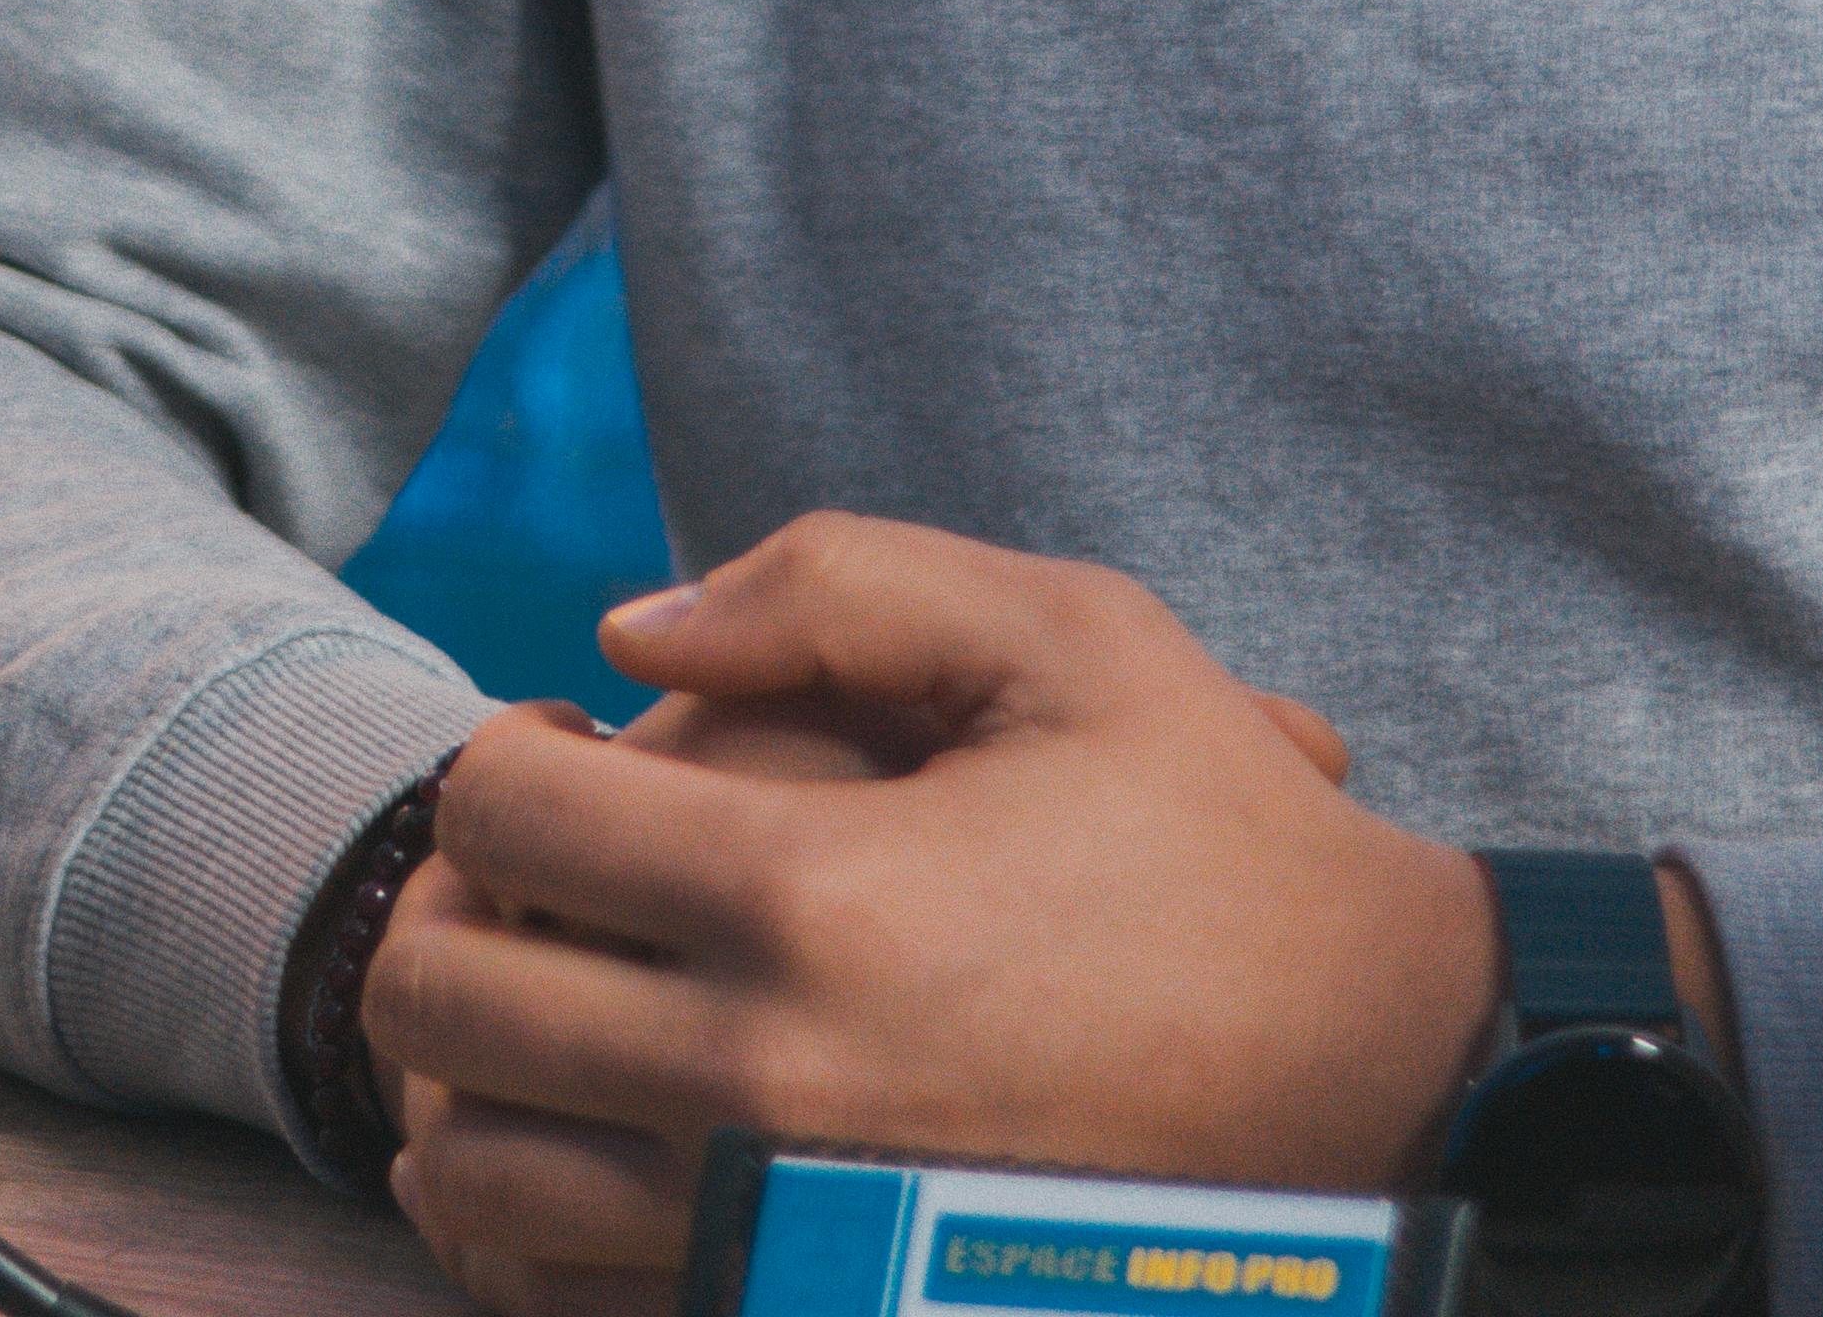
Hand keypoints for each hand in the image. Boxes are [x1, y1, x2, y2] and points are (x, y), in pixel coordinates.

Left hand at [362, 520, 1498, 1316]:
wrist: (1382, 1093)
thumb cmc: (1219, 846)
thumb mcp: (1069, 637)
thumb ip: (836, 579)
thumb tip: (629, 629)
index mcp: (809, 893)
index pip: (500, 815)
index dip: (497, 762)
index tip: (556, 759)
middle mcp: (763, 1084)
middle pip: (440, 999)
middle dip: (445, 912)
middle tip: (527, 886)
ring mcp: (772, 1241)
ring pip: (471, 1175)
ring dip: (462, 1082)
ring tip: (545, 1011)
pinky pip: (562, 1304)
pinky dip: (527, 1227)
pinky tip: (596, 1149)